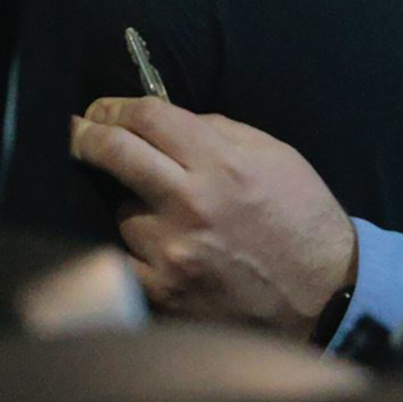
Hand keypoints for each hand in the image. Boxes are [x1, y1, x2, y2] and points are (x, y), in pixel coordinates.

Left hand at [69, 96, 356, 340]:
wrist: (326, 295)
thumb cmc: (302, 218)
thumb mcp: (274, 155)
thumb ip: (216, 132)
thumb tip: (164, 121)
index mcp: (221, 163)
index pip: (146, 117)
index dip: (112, 106)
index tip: (100, 110)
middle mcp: (191, 203)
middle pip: (114, 152)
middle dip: (86, 136)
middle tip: (76, 132)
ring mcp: (173, 251)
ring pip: (122, 212)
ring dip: (135, 208)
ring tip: (170, 220)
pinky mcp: (165, 291)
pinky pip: (123, 259)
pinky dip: (133, 251)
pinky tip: (154, 249)